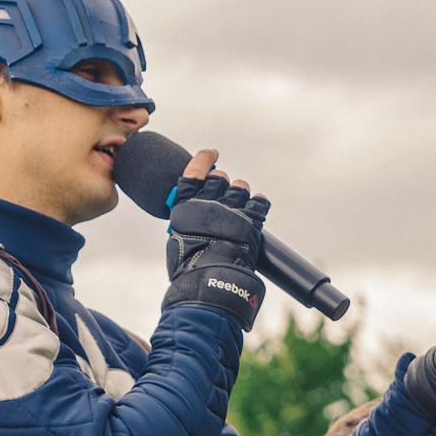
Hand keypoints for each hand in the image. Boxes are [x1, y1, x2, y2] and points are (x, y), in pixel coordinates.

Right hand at [160, 162, 270, 330]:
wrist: (210, 281)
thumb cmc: (189, 266)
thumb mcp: (175, 239)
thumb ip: (186, 218)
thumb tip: (193, 211)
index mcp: (186, 204)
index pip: (195, 169)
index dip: (205, 159)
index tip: (212, 155)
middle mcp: (208, 201)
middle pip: (220, 178)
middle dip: (223, 185)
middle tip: (223, 198)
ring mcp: (231, 208)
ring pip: (241, 187)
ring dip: (241, 195)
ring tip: (238, 210)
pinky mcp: (251, 219)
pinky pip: (260, 200)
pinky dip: (259, 204)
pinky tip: (256, 210)